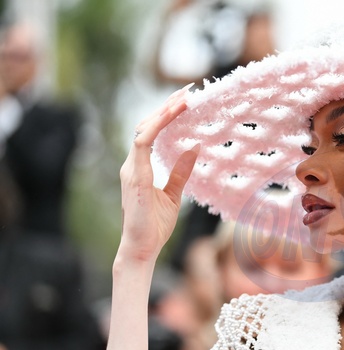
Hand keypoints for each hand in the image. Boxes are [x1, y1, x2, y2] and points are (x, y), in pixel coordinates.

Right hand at [117, 85, 198, 262]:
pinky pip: (143, 144)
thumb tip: (194, 149)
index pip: (151, 132)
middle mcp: (132, 164)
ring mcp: (131, 169)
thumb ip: (180, 171)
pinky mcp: (134, 176)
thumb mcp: (174, 194)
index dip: (167, 114)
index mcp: (140, 167)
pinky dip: (156, 128)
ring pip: (144, 130)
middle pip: (147, 126)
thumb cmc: (155, 225)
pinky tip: (171, 116)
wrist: (142, 248)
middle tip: (188, 90)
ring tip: (184, 98)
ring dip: (164, 112)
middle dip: (167, 106)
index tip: (186, 100)